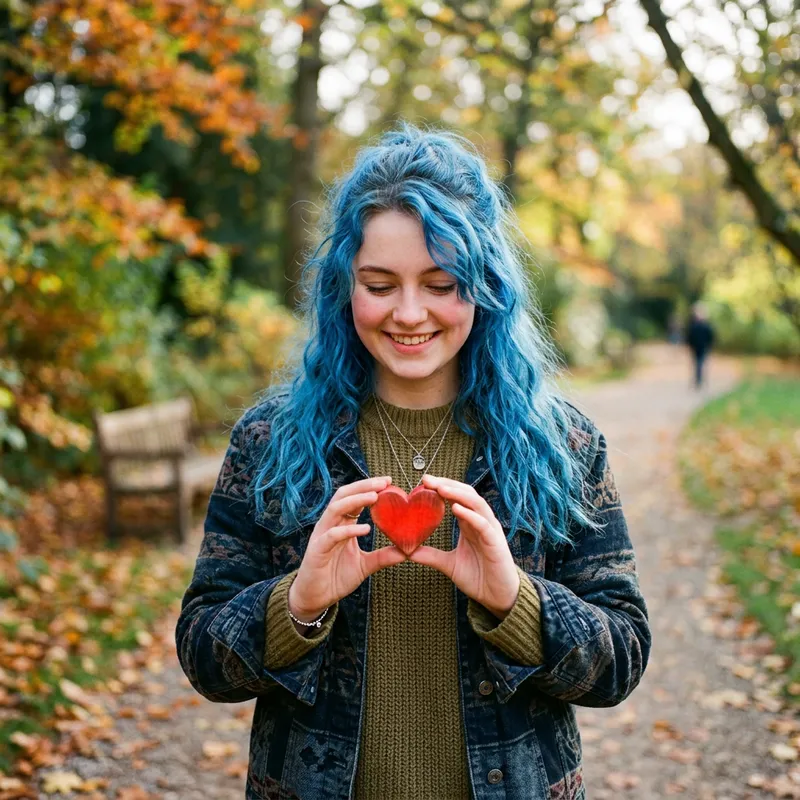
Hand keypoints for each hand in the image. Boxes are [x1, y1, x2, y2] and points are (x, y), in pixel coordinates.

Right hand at [289, 476, 406, 620]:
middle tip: (385, 482)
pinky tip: (365, 529)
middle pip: (344, 495)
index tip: (389, 482)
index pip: (354, 498)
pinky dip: (348, 530)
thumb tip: (408, 551)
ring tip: (374, 496)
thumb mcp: (366, 565)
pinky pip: (332, 535)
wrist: (315, 598)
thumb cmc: (337, 577)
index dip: (370, 487)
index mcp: (341, 524)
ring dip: (355, 500)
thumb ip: (384, 556)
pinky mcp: (317, 550)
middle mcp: (330, 525)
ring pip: (336, 509)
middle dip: (364, 486)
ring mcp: (322, 535)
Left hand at [407, 475, 519, 618]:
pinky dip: (470, 514)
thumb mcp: (448, 564)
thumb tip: (406, 551)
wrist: (496, 597)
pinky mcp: (495, 542)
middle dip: (447, 484)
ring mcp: (490, 530)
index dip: (441, 487)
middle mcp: (480, 522)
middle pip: (465, 494)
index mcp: (469, 523)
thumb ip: (430, 555)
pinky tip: (456, 508)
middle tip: (426, 480)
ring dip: (458, 493)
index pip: (456, 497)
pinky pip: (483, 523)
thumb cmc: (477, 577)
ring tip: (440, 488)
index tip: (422, 482)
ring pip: (476, 503)